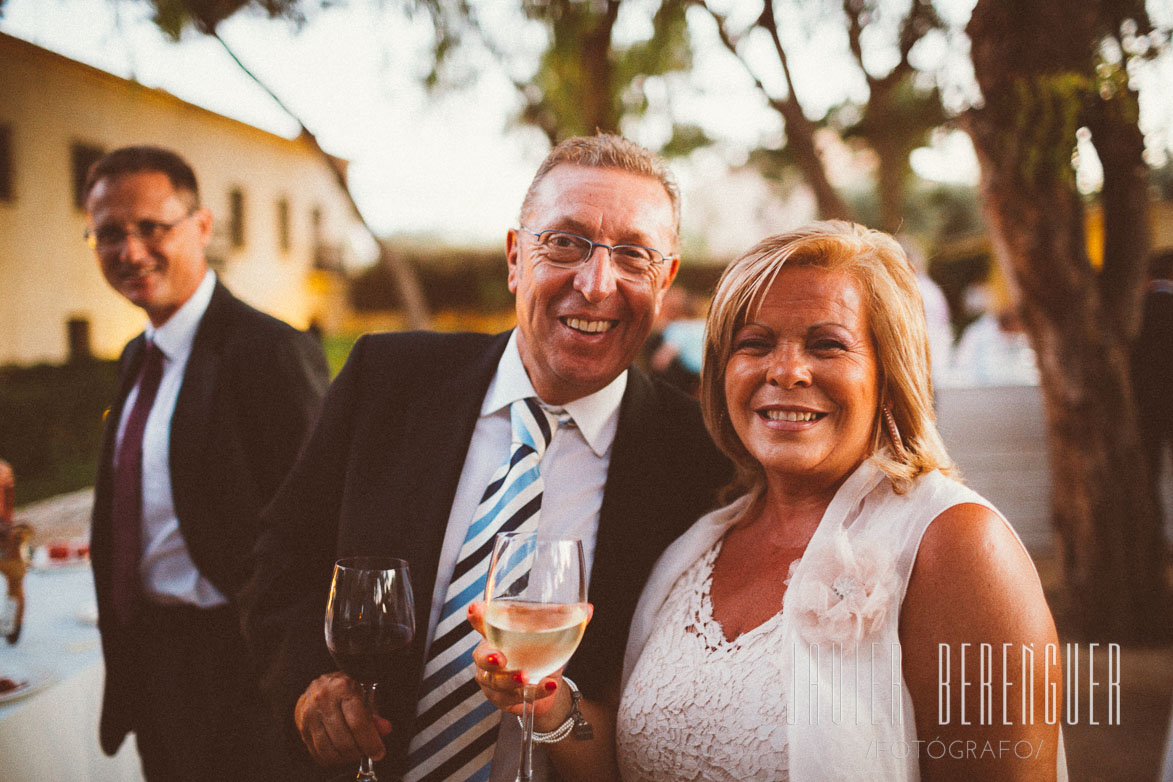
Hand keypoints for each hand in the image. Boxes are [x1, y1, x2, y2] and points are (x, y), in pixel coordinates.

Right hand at [293, 671, 392, 766]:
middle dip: (359, 752)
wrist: (318, 688)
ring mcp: (310, 715)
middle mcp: (323, 700)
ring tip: (356, 752)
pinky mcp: (303, 728)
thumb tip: (385, 729)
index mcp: (342, 687)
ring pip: (330, 750)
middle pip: (344, 740)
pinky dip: (333, 759)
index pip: (357, 722)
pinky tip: (342, 754)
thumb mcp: (364, 695)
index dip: (370, 742)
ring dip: (347, 758)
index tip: (379, 752)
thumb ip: (375, 714)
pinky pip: (319, 753)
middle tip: (368, 752)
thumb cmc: (345, 691)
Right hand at [466, 602, 592, 730]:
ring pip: (494, 681)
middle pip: (480, 656)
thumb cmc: (541, 651)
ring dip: (510, 680)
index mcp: (498, 632)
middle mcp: (489, 655)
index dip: (477, 616)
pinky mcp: (502, 699)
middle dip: (488, 657)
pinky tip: (548, 686)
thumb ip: (567, 619)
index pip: (482, 622)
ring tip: (527, 677)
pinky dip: (534, 692)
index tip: (476, 609)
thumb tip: (588, 609)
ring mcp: (493, 679)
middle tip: (501, 658)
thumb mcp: (552, 633)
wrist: (547, 684)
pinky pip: (512, 698)